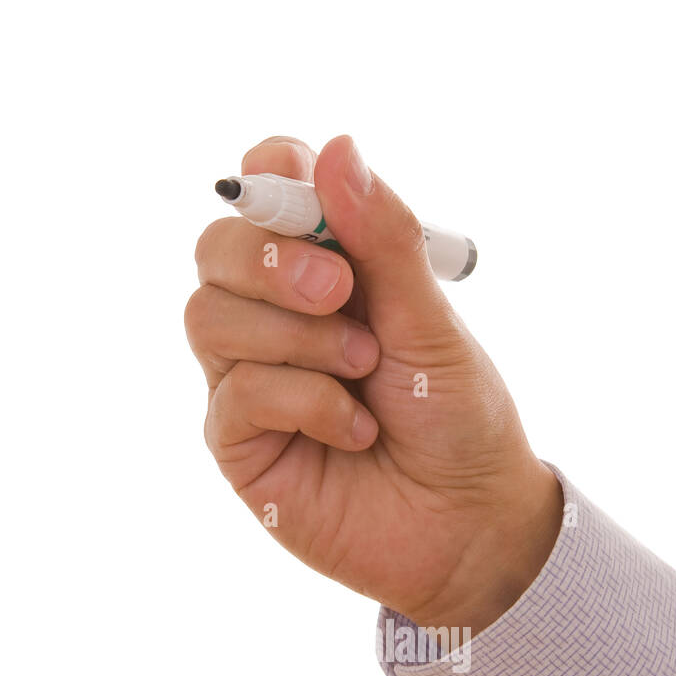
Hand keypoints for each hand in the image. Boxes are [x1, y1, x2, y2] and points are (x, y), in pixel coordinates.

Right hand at [186, 135, 562, 631]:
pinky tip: (353, 429)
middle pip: (216, 247)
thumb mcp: (430, 320)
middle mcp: (272, 313)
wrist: (468, 526)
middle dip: (274, 260)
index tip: (312, 198)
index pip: (263, 188)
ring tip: (362, 369)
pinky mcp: (237, 439)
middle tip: (342, 292)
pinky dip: (305, 401)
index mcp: (324, 265)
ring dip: (295, 337)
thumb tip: (337, 148)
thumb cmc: (456, 417)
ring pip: (208, 315)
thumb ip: (383, 239)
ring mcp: (247, 374)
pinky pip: (236, 392)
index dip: (273, 177)